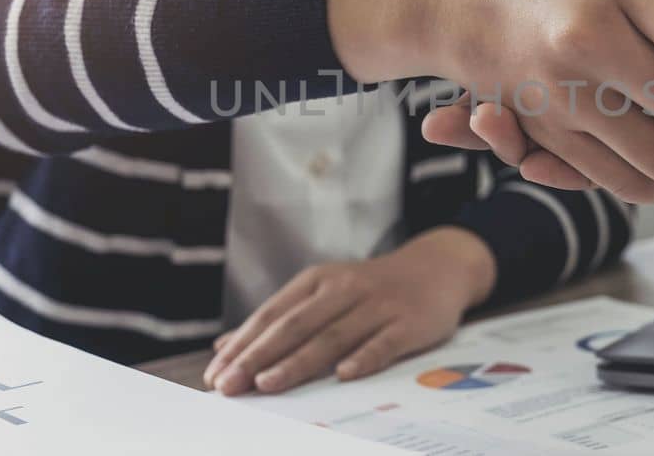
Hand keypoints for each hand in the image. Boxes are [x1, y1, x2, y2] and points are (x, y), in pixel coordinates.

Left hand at [202, 227, 494, 395]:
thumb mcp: (323, 293)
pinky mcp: (409, 321)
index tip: (215, 374)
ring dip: (298, 362)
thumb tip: (225, 344)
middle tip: (229, 385)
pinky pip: (384, 342)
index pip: (272, 315)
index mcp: (317, 281)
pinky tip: (344, 375)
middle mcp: (344, 289)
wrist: (438, 267)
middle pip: (295, 326)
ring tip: (268, 384)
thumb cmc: (371, 289)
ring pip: (332, 335)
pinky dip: (364, 357)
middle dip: (258, 357)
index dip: (242, 345)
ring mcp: (377, 304)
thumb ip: (279, 319)